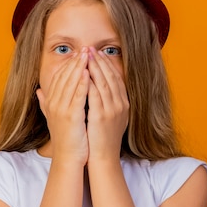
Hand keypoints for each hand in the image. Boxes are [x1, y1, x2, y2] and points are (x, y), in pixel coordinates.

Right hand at [36, 50, 89, 164]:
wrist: (68, 157)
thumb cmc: (65, 138)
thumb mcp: (52, 117)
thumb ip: (45, 103)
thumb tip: (38, 90)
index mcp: (50, 102)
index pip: (58, 77)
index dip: (67, 64)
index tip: (77, 54)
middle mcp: (53, 104)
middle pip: (64, 76)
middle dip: (75, 62)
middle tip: (84, 49)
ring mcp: (61, 110)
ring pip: (71, 83)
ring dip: (80, 67)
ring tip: (88, 55)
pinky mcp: (72, 116)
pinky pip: (78, 96)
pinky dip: (83, 83)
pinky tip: (89, 73)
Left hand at [86, 47, 128, 162]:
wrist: (103, 158)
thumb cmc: (102, 139)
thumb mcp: (107, 118)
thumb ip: (104, 102)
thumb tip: (97, 89)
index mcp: (123, 104)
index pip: (116, 78)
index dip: (107, 64)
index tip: (98, 53)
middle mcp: (121, 105)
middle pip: (111, 77)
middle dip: (100, 61)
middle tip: (91, 48)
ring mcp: (112, 110)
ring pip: (104, 82)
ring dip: (94, 67)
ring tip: (85, 55)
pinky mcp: (101, 116)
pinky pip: (95, 94)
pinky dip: (89, 82)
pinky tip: (82, 73)